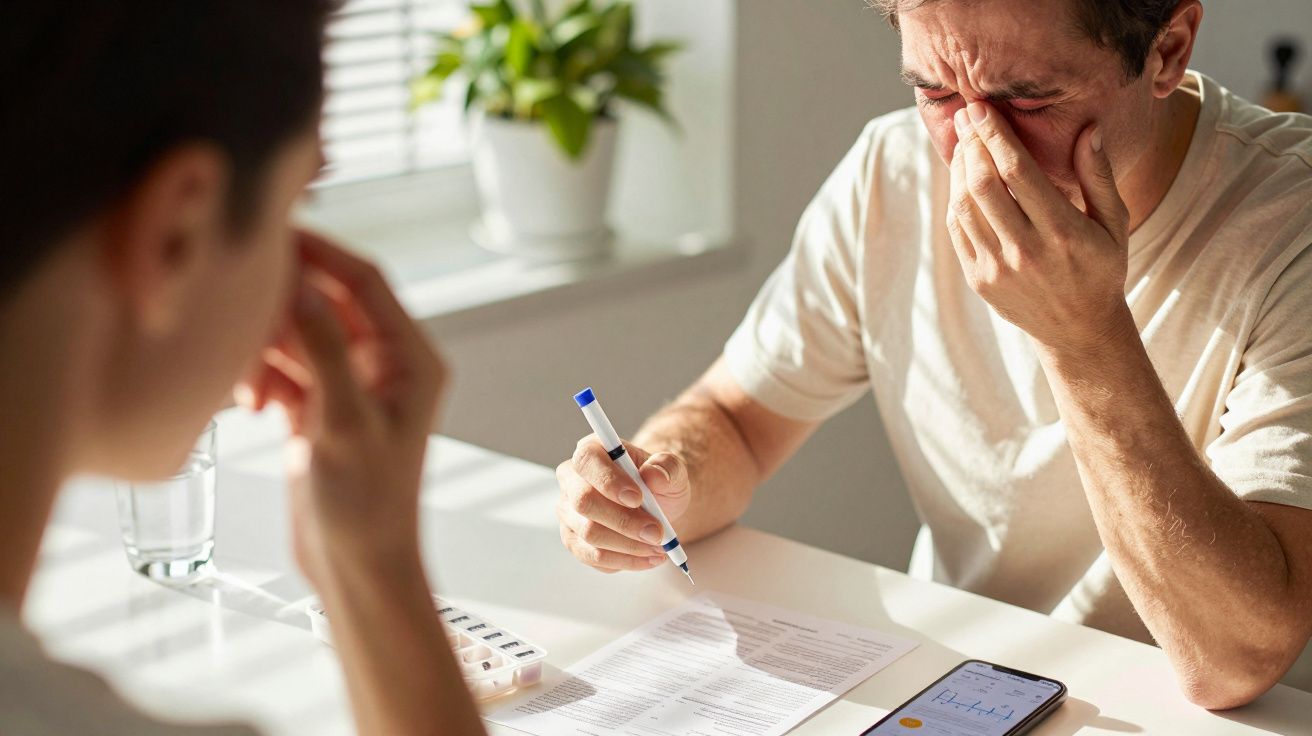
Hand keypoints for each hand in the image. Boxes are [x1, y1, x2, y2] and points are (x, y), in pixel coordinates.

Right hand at [236, 231, 445, 588]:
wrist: (356, 567)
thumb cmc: (368, 505)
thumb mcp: (343, 423)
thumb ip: (323, 350)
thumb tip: (302, 284)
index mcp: (412, 357)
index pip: (365, 280)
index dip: (319, 251)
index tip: (270, 232)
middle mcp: (385, 362)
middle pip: (326, 299)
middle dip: (281, 305)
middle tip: (233, 307)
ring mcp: (350, 382)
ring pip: (298, 332)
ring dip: (265, 347)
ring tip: (244, 384)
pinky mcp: (318, 405)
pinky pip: (284, 364)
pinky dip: (261, 374)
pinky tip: (246, 402)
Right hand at [555, 437, 690, 572]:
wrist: (655, 506)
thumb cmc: (658, 483)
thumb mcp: (673, 470)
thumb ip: (668, 467)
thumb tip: (654, 475)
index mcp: (592, 451)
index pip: (587, 461)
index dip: (609, 481)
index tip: (637, 498)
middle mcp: (572, 480)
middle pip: (584, 502)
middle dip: (624, 521)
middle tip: (657, 533)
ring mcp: (569, 513)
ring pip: (589, 534)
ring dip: (629, 545)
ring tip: (659, 546)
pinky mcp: (574, 540)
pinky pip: (594, 557)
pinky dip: (626, 560)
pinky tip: (648, 557)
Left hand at [946, 101, 1133, 352]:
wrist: (1078, 329)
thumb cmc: (1102, 267)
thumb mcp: (1115, 223)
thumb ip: (1099, 176)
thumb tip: (1088, 129)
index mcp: (1063, 232)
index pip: (1018, 171)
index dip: (995, 135)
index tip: (981, 107)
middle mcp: (1026, 250)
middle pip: (984, 184)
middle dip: (971, 143)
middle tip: (967, 115)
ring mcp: (998, 268)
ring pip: (964, 206)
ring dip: (959, 168)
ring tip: (964, 141)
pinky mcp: (979, 279)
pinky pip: (958, 230)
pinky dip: (956, 198)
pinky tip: (962, 177)